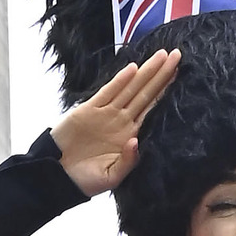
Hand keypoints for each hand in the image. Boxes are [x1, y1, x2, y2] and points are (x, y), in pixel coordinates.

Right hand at [52, 49, 181, 194]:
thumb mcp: (111, 178)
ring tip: (162, 55)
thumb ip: (127, 162)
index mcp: (130, 135)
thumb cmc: (84, 180)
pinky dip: (120, 81)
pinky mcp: (89, 109)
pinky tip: (132, 69)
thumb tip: (136, 141)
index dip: (164, 91)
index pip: (151, 108)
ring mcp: (106, 113)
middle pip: (145, 93)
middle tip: (177, 55)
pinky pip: (107, 92)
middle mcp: (121, 120)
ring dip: (145, 72)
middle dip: (161, 74)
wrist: (57, 175)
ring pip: (130, 88)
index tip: (179, 75)